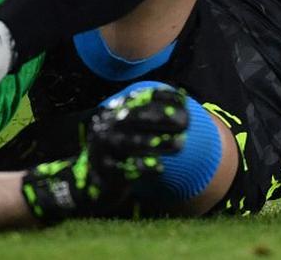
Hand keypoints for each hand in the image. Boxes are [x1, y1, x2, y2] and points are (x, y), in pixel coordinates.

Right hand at [21, 86, 187, 222]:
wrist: (95, 182)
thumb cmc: (121, 152)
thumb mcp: (131, 129)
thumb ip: (150, 115)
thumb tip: (182, 99)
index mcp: (113, 113)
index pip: (138, 98)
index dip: (161, 98)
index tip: (184, 101)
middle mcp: (106, 127)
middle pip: (134, 118)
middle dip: (162, 119)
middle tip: (185, 123)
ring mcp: (102, 149)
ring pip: (131, 143)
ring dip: (158, 143)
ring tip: (180, 145)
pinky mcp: (104, 172)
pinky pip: (126, 170)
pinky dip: (145, 169)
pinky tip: (160, 169)